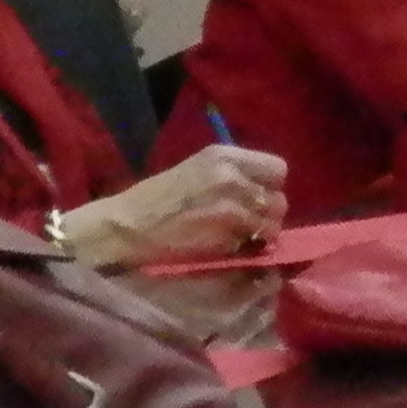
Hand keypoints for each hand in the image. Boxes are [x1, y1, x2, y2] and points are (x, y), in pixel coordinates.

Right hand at [67, 140, 293, 269]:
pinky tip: (228, 251)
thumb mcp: (197, 171)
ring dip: (260, 237)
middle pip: (280, 200)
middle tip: (249, 226)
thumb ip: (233, 176)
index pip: (278, 169)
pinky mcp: (225, 236)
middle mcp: (233, 177)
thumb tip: (264, 193)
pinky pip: (254, 246)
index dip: (270, 188)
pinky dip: (247, 252)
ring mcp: (231, 207)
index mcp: (225, 156)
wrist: (126, 227)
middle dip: (268, 216)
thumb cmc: (156, 200)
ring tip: (238, 240)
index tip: (257, 199)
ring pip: (271, 225)